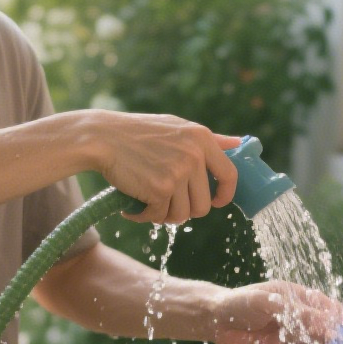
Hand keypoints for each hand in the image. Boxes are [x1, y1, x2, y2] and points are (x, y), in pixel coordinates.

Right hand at [86, 111, 239, 223]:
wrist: (102, 137)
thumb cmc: (138, 133)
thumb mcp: (177, 127)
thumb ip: (210, 139)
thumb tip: (239, 145)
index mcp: (202, 138)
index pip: (230, 175)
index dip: (224, 195)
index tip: (214, 202)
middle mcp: (194, 155)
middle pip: (202, 205)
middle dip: (183, 210)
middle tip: (163, 202)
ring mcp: (178, 173)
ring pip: (182, 215)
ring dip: (163, 215)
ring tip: (147, 201)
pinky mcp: (160, 189)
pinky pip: (160, 216)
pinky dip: (144, 216)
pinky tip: (133, 205)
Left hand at [209, 281, 342, 343]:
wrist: (217, 321)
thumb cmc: (241, 303)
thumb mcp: (268, 303)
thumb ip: (295, 313)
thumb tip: (324, 323)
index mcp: (299, 296)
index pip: (326, 305)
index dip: (338, 315)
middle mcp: (301, 315)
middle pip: (327, 325)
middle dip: (337, 334)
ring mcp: (294, 333)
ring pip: (319, 341)